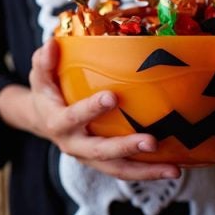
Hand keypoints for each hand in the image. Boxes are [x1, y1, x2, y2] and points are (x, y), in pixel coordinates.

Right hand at [28, 38, 180, 180]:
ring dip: (146, 171)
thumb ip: (44, 61)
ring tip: (174, 170)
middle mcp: (74, 145)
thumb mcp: (40, 76)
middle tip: (151, 141)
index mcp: (58, 123)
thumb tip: (52, 43)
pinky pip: (126, 171)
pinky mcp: (104, 162)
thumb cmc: (46, 93)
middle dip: (126, 147)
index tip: (112, 97)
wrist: (44, 121)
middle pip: (100, 152)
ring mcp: (90, 157)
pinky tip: (175, 168)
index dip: (91, 109)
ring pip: (117, 169)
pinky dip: (149, 172)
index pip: (73, 117)